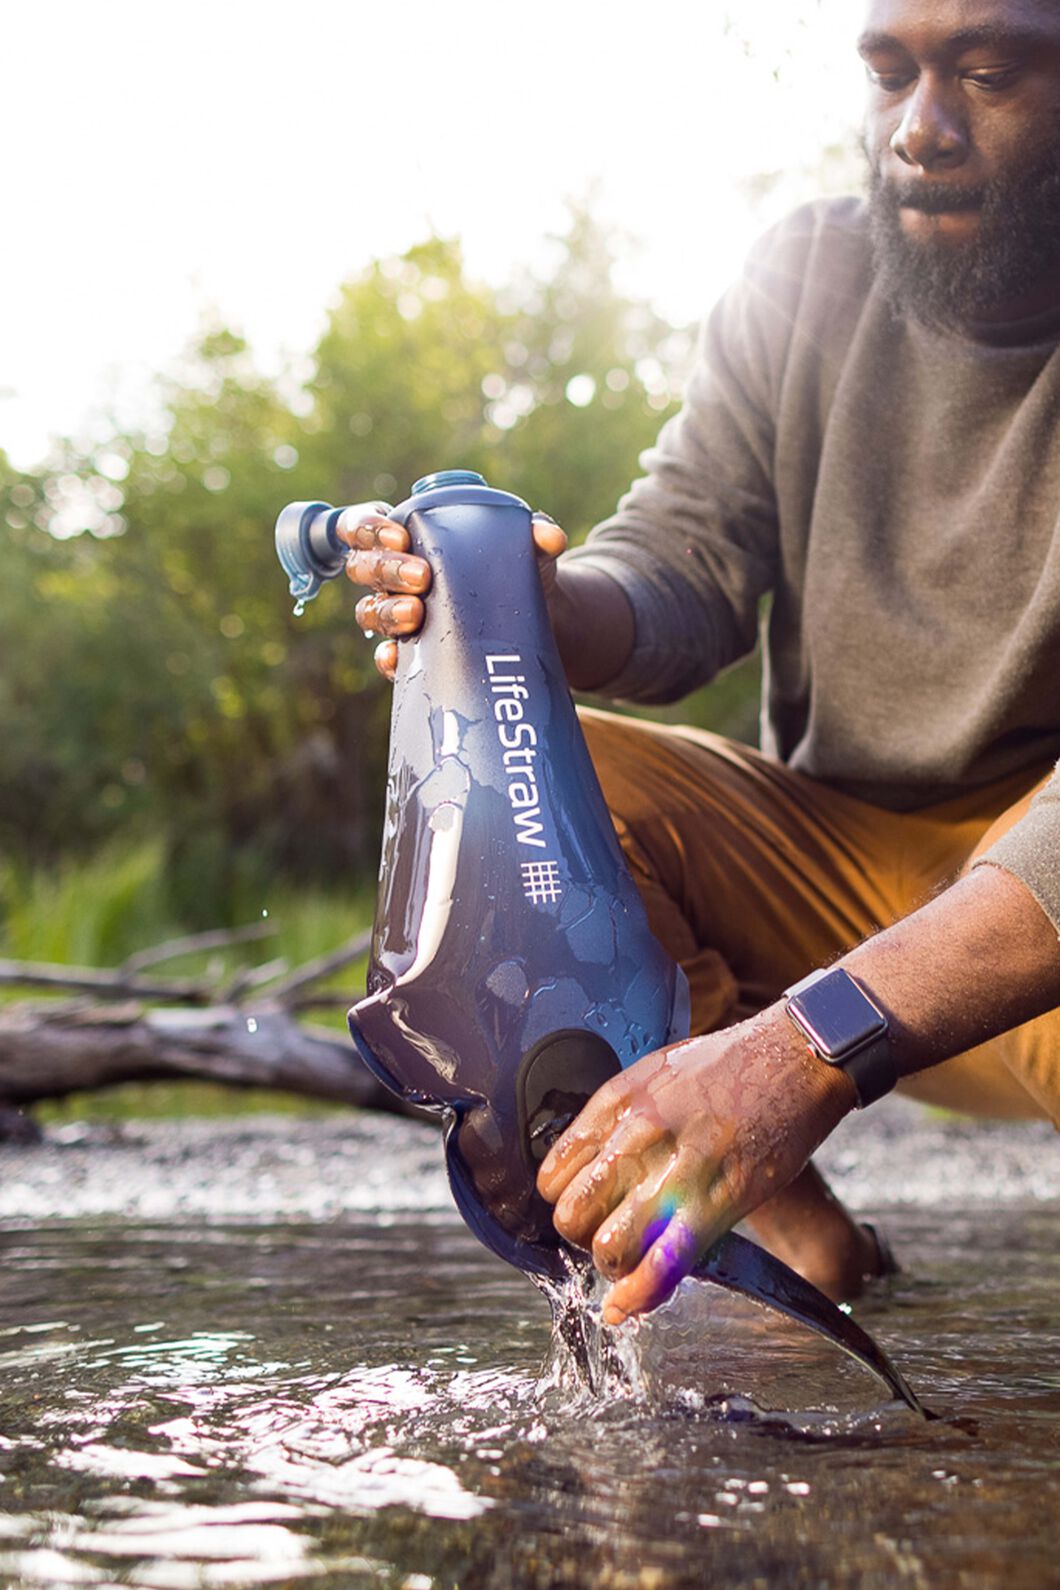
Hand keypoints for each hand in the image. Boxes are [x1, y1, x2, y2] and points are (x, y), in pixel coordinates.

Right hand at [338, 506, 566, 680]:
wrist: (535, 622)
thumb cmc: (516, 570)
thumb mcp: (526, 549)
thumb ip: (535, 534)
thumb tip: (548, 536)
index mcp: (407, 538)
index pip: (363, 526)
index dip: (368, 528)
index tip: (400, 536)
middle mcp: (393, 576)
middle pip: (364, 568)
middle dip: (386, 569)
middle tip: (422, 576)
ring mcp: (398, 616)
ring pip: (370, 612)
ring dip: (387, 611)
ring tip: (417, 612)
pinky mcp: (411, 654)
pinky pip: (386, 658)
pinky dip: (387, 658)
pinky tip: (397, 658)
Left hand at [536, 1008, 854, 1324]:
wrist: (796, 1056)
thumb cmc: (729, 1066)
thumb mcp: (656, 1074)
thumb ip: (620, 1119)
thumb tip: (595, 1166)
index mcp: (617, 1102)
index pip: (553, 1175)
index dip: (566, 1202)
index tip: (588, 1207)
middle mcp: (636, 1136)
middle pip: (571, 1217)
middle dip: (584, 1238)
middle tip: (612, 1233)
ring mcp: (676, 1170)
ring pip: (608, 1249)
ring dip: (616, 1266)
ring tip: (634, 1258)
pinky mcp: (719, 1201)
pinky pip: (664, 1266)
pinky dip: (641, 1295)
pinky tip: (631, 1304)